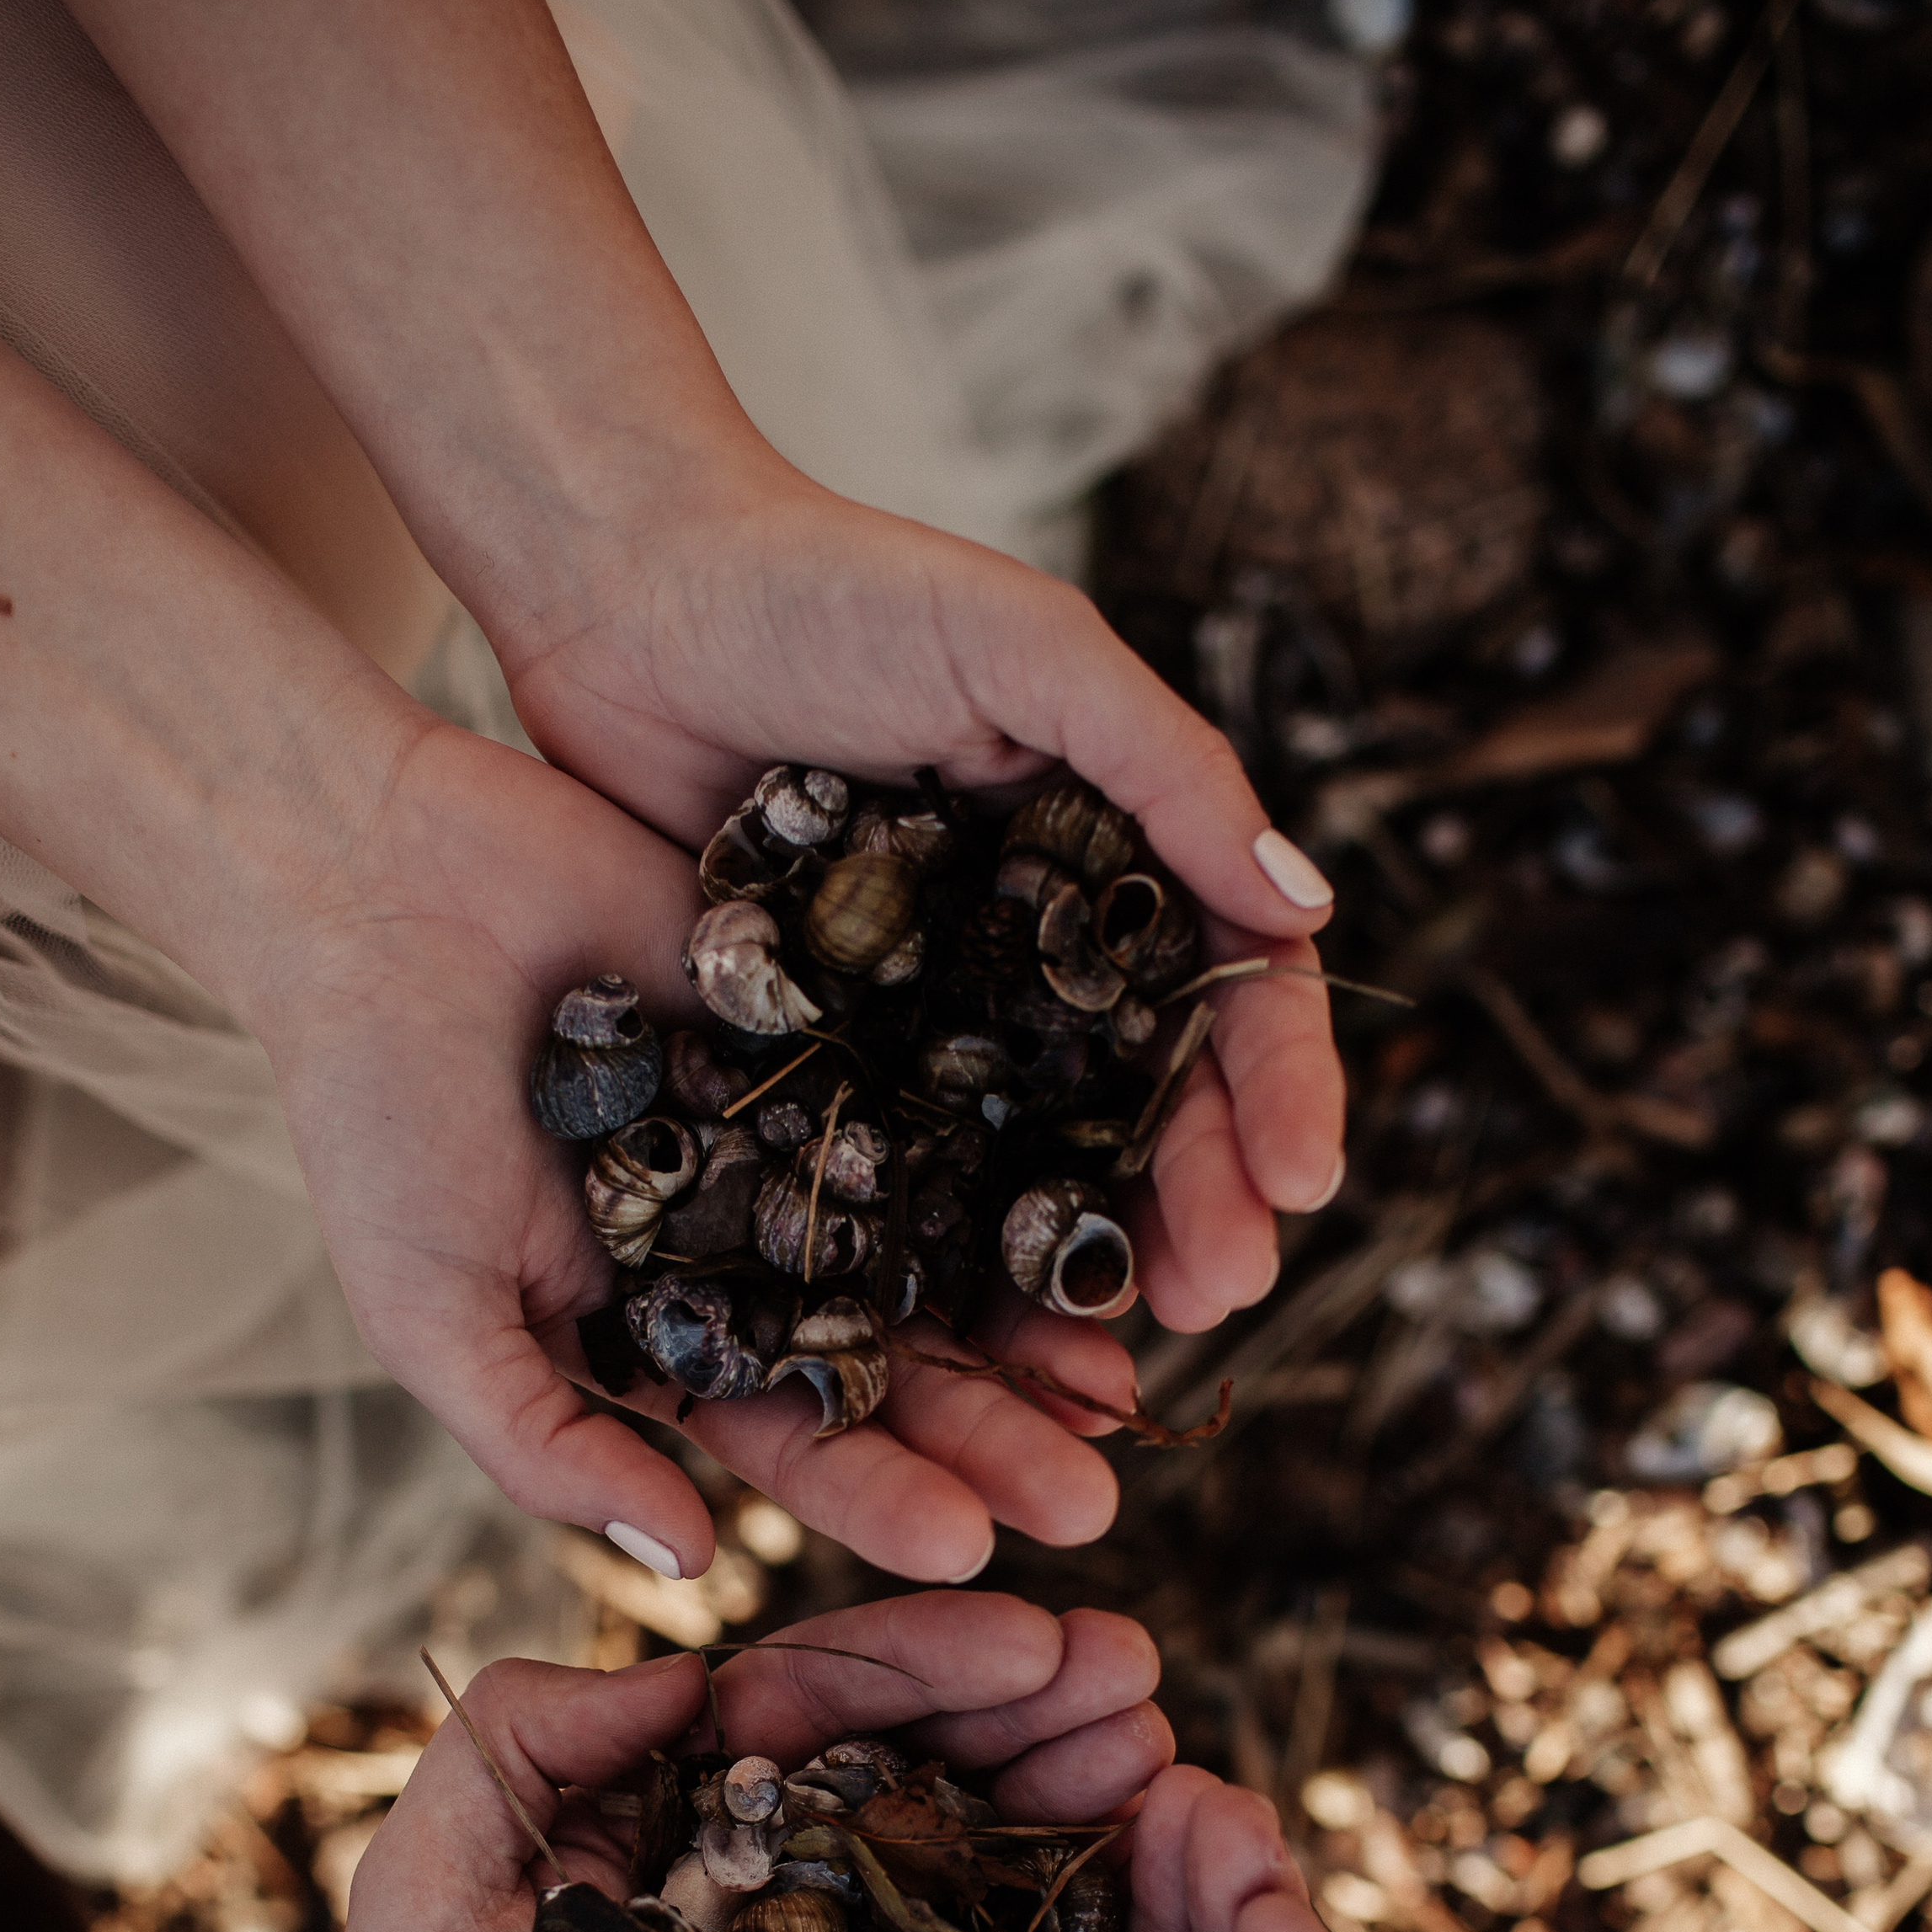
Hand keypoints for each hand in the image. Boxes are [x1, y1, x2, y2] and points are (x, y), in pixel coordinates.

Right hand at [270, 718, 1200, 1579]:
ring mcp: (810, 1136)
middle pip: (898, 1362)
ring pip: (946, 1241)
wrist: (372, 883)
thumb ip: (547, 1441)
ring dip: (1031, 1313)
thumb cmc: (374, 1112)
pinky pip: (953, 1091)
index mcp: (669, 1335)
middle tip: (1099, 1496)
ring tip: (1123, 1373)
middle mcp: (756, 1251)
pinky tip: (1103, 1195)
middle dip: (993, 1434)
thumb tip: (686, 1569)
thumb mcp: (433, 1309)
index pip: (793, 1441)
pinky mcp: (847, 1016)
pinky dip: (1024, 1147)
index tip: (972, 1548)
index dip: (881, 1496)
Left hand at [315, 1593, 1171, 1931]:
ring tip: (1163, 1768)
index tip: (1033, 1642)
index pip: (815, 1706)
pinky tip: (1150, 1915)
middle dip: (1033, 1717)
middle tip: (1135, 1684)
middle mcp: (770, 1892)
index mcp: (670, 1822)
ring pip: (973, 1876)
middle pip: (922, 1771)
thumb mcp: (421, 1909)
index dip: (927, 1662)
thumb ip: (511, 1752)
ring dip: (1071, 1813)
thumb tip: (681, 1666)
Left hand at [504, 463, 1345, 1339]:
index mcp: (1117, 862)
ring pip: (1040, 1167)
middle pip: (1152, 1111)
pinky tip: (977, 1335)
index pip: (1234, 997)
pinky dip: (949, 1261)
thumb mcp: (1027, 649)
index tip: (1299, 1181)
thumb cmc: (834, 587)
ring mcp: (938, 1018)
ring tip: (1122, 1344)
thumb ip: (1168, 771)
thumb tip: (1308, 910)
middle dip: (1198, 1205)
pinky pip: (906, 1178)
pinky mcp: (831, 1061)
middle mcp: (1041, 956)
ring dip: (1088, 1262)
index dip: (1278, 1092)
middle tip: (1213, 1293)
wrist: (623, 596)